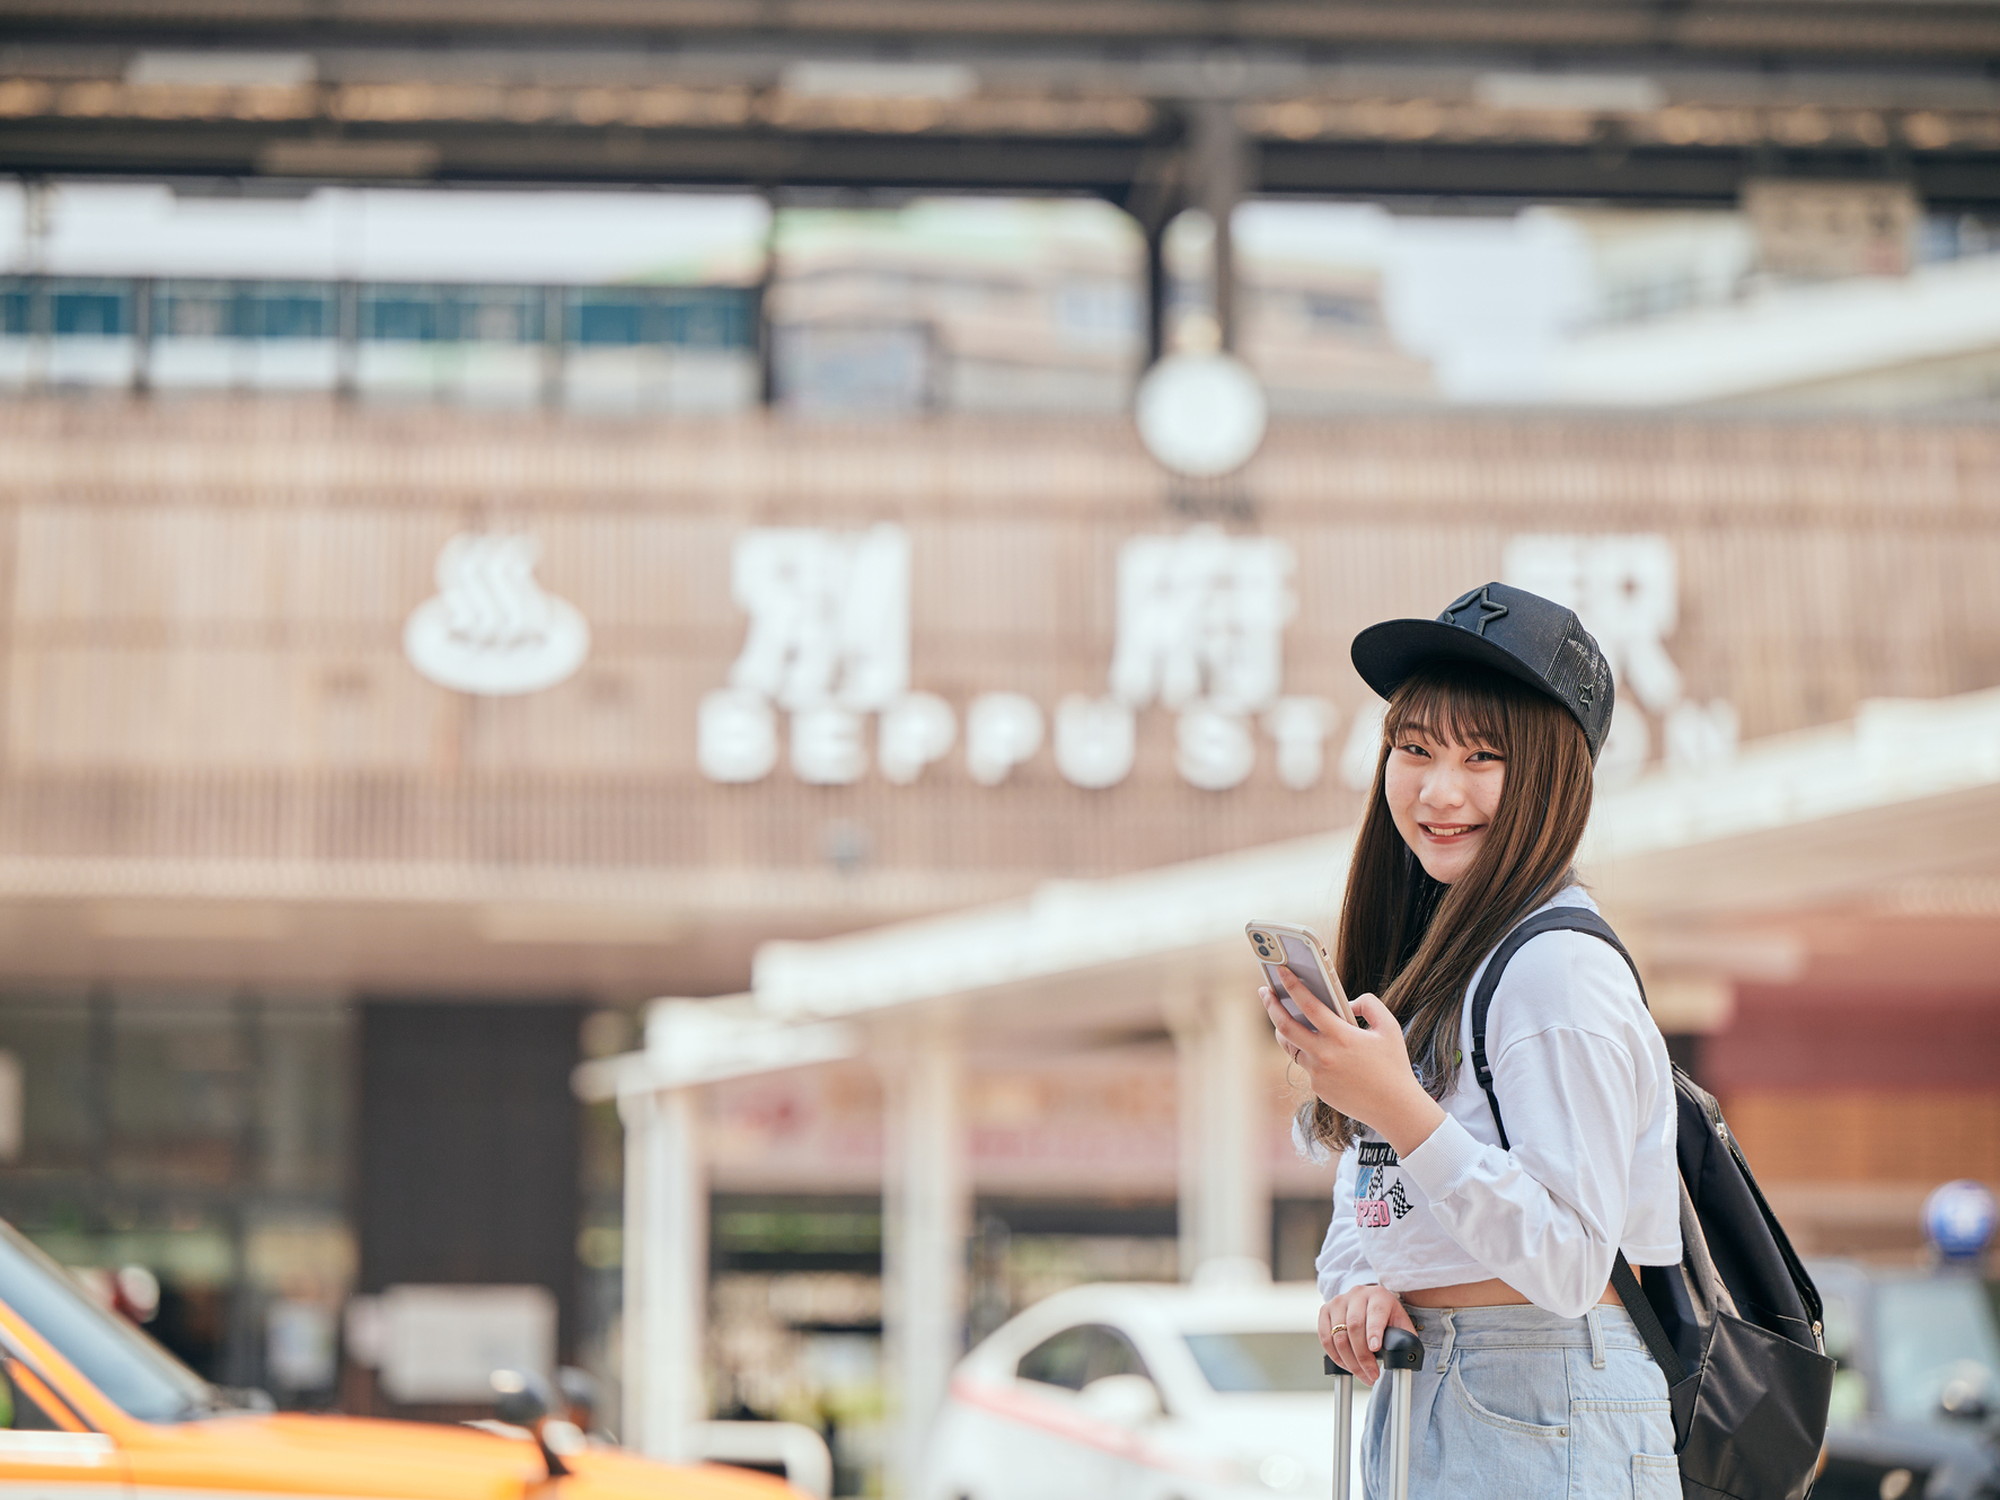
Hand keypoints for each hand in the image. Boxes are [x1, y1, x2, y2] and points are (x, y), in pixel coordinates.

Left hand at [1260, 967, 1445, 1155]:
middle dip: (1271, 1006)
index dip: (1292, 985)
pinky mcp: (1317, 1087)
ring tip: (1280, 1015)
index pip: (1309, 1005)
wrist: (1394, 1108)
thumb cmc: (1393, 1066)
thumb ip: (1370, 1005)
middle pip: (1285, 1026)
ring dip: (1282, 1029)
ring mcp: (1318, 1073)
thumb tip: (1347, 1002)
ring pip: (1290, 1046)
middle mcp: (1325, 1055)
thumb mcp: (1389, 1027)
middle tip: (1265, 991)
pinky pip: (1305, 1063)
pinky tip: (1310, 1042)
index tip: (1281, 971)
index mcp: (1342, 1036)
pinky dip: (1306, 1050)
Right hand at [1320, 1287, 1414, 1383]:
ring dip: (1349, 1361)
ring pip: (1338, 1335)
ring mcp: (1338, 1301)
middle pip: (1354, 1326)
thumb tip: (1402, 1359)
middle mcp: (1357, 1294)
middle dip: (1362, 1356)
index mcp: (1379, 1295)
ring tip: (1362, 1374)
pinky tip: (1346, 1365)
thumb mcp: (1401, 1323)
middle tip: (1372, 1375)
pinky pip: (1325, 1338)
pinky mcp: (1325, 1310)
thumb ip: (1405, 1338)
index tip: (1375, 1348)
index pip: (1375, 1313)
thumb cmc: (1388, 1317)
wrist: (1371, 1302)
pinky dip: (1335, 1356)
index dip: (1373, 1332)